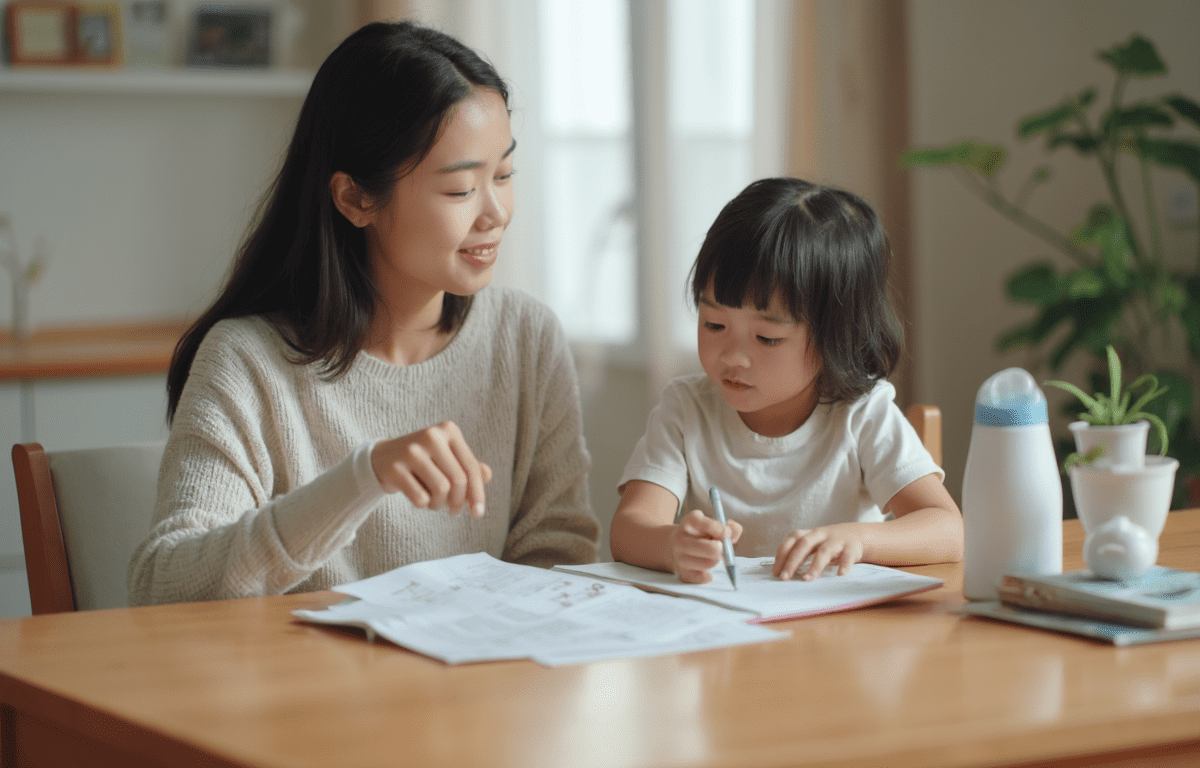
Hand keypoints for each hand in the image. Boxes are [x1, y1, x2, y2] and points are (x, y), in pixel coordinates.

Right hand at [371, 421, 492, 516]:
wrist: (382, 457)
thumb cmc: (424, 461)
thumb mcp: (448, 459)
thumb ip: (469, 467)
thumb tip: (487, 475)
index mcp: (448, 430)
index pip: (471, 467)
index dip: (478, 493)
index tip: (478, 513)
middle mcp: (431, 435)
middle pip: (458, 480)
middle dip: (458, 501)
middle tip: (453, 510)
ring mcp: (411, 450)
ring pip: (441, 489)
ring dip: (439, 504)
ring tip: (434, 503)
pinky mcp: (394, 467)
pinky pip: (420, 497)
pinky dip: (423, 504)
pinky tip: (419, 498)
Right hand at [668, 509, 741, 583]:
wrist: (678, 546)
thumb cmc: (702, 535)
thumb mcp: (714, 525)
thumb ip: (729, 527)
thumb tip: (733, 532)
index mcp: (690, 521)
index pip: (709, 525)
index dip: (723, 531)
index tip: (727, 534)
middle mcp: (680, 538)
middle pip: (712, 549)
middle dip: (722, 550)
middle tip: (721, 548)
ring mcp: (679, 556)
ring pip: (709, 563)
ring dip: (716, 561)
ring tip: (712, 557)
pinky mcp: (681, 572)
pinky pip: (701, 578)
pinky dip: (708, 576)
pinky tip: (708, 571)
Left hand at [773, 523, 864, 580]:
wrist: (857, 535)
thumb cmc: (829, 543)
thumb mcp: (814, 544)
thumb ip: (800, 554)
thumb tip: (782, 572)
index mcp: (809, 534)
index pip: (792, 540)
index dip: (782, 554)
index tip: (776, 572)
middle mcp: (821, 535)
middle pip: (804, 544)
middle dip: (793, 561)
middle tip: (785, 578)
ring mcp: (836, 540)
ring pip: (824, 551)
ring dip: (815, 565)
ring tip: (808, 579)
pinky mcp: (852, 547)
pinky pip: (848, 556)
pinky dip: (844, 565)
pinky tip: (839, 575)